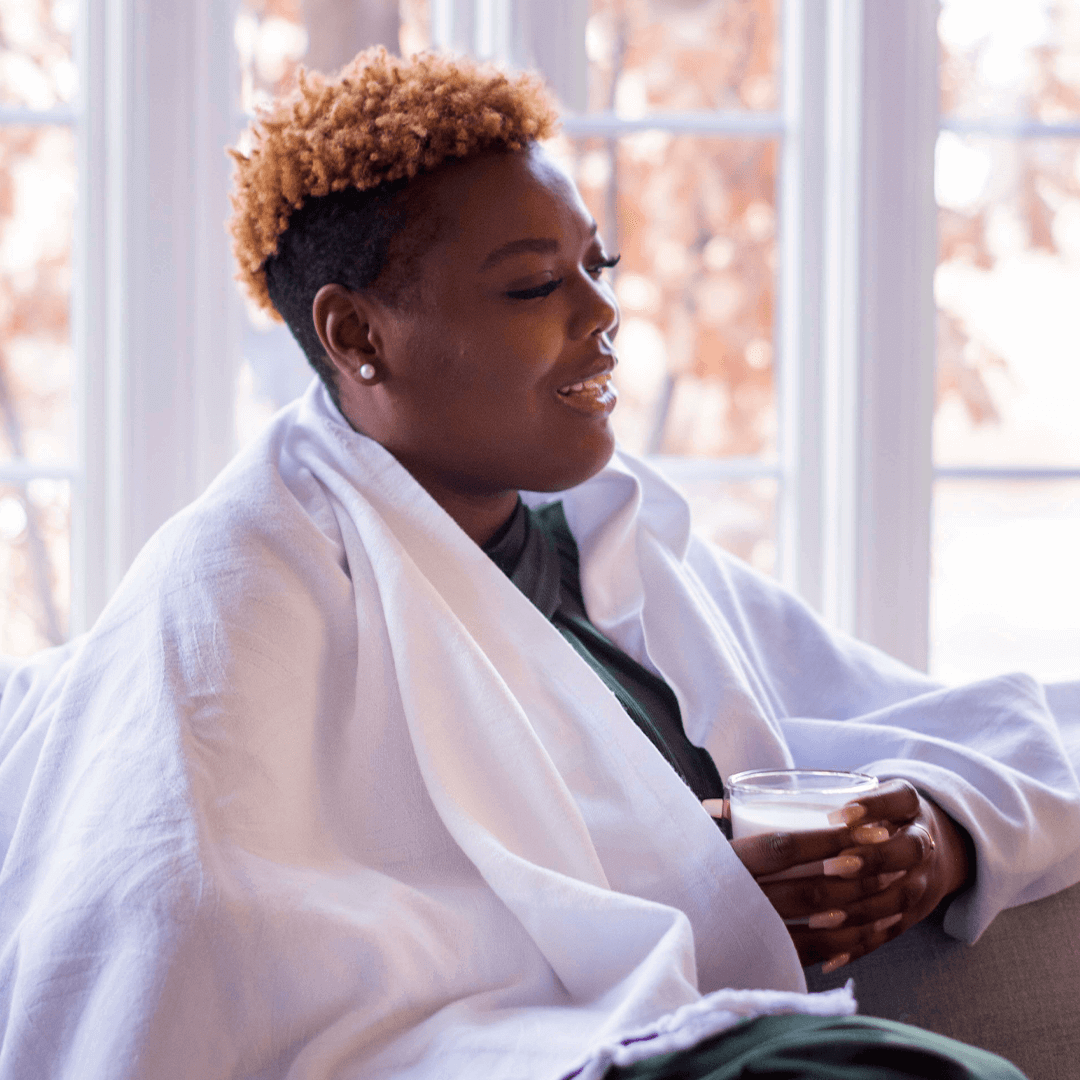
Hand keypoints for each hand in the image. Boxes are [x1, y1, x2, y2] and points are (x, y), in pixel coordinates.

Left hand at [729, 778, 971, 971]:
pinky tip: (829, 954)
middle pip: (903, 850)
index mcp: (904, 801)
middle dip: (867, 861)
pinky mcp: (913, 914)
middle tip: (830, 866)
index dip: (869, 808)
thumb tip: (708, 807)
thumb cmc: (861, 816)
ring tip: (822, 915)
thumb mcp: (845, 796)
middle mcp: (921, 838)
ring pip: (899, 895)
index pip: (894, 798)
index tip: (837, 815)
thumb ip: (789, 798)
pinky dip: (860, 944)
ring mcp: (922, 878)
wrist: (925, 837)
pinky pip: (891, 933)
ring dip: (861, 905)